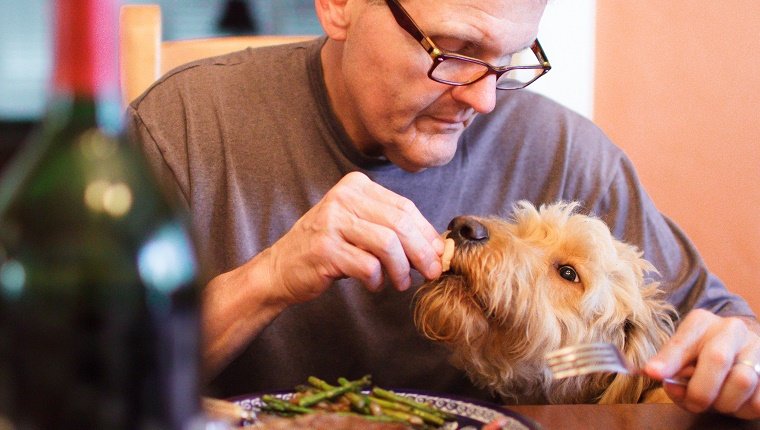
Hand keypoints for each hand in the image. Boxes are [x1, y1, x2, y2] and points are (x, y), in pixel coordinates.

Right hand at [266, 171, 443, 303]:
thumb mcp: (359, 228)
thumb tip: (437, 246)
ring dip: (401, 269)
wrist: (281, 268)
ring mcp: (331, 222)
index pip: (404, 207)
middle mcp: (343, 198)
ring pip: (387, 244)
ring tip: (401, 283)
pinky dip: (377, 280)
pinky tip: (374, 284)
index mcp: (356, 186)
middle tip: (431, 272)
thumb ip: (392, 229)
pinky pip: (368, 265)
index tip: (439, 254)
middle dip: (422, 252)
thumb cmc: (328, 249)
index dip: (426, 233)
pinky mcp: (325, 249)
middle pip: (400, 224)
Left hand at [644, 308, 759, 418]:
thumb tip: (654, 374)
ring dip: (723, 402)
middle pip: (717, 359)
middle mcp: (731, 329)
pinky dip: (742, 409)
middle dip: (700, 390)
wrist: (739, 349)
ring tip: (715, 400)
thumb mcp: (681, 352)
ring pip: (742, 381)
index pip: (683, 341)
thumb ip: (668, 364)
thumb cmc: (702, 354)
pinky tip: (733, 402)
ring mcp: (756, 348)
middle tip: (693, 403)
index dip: (668, 359)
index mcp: (702, 322)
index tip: (653, 373)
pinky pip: (757, 400)